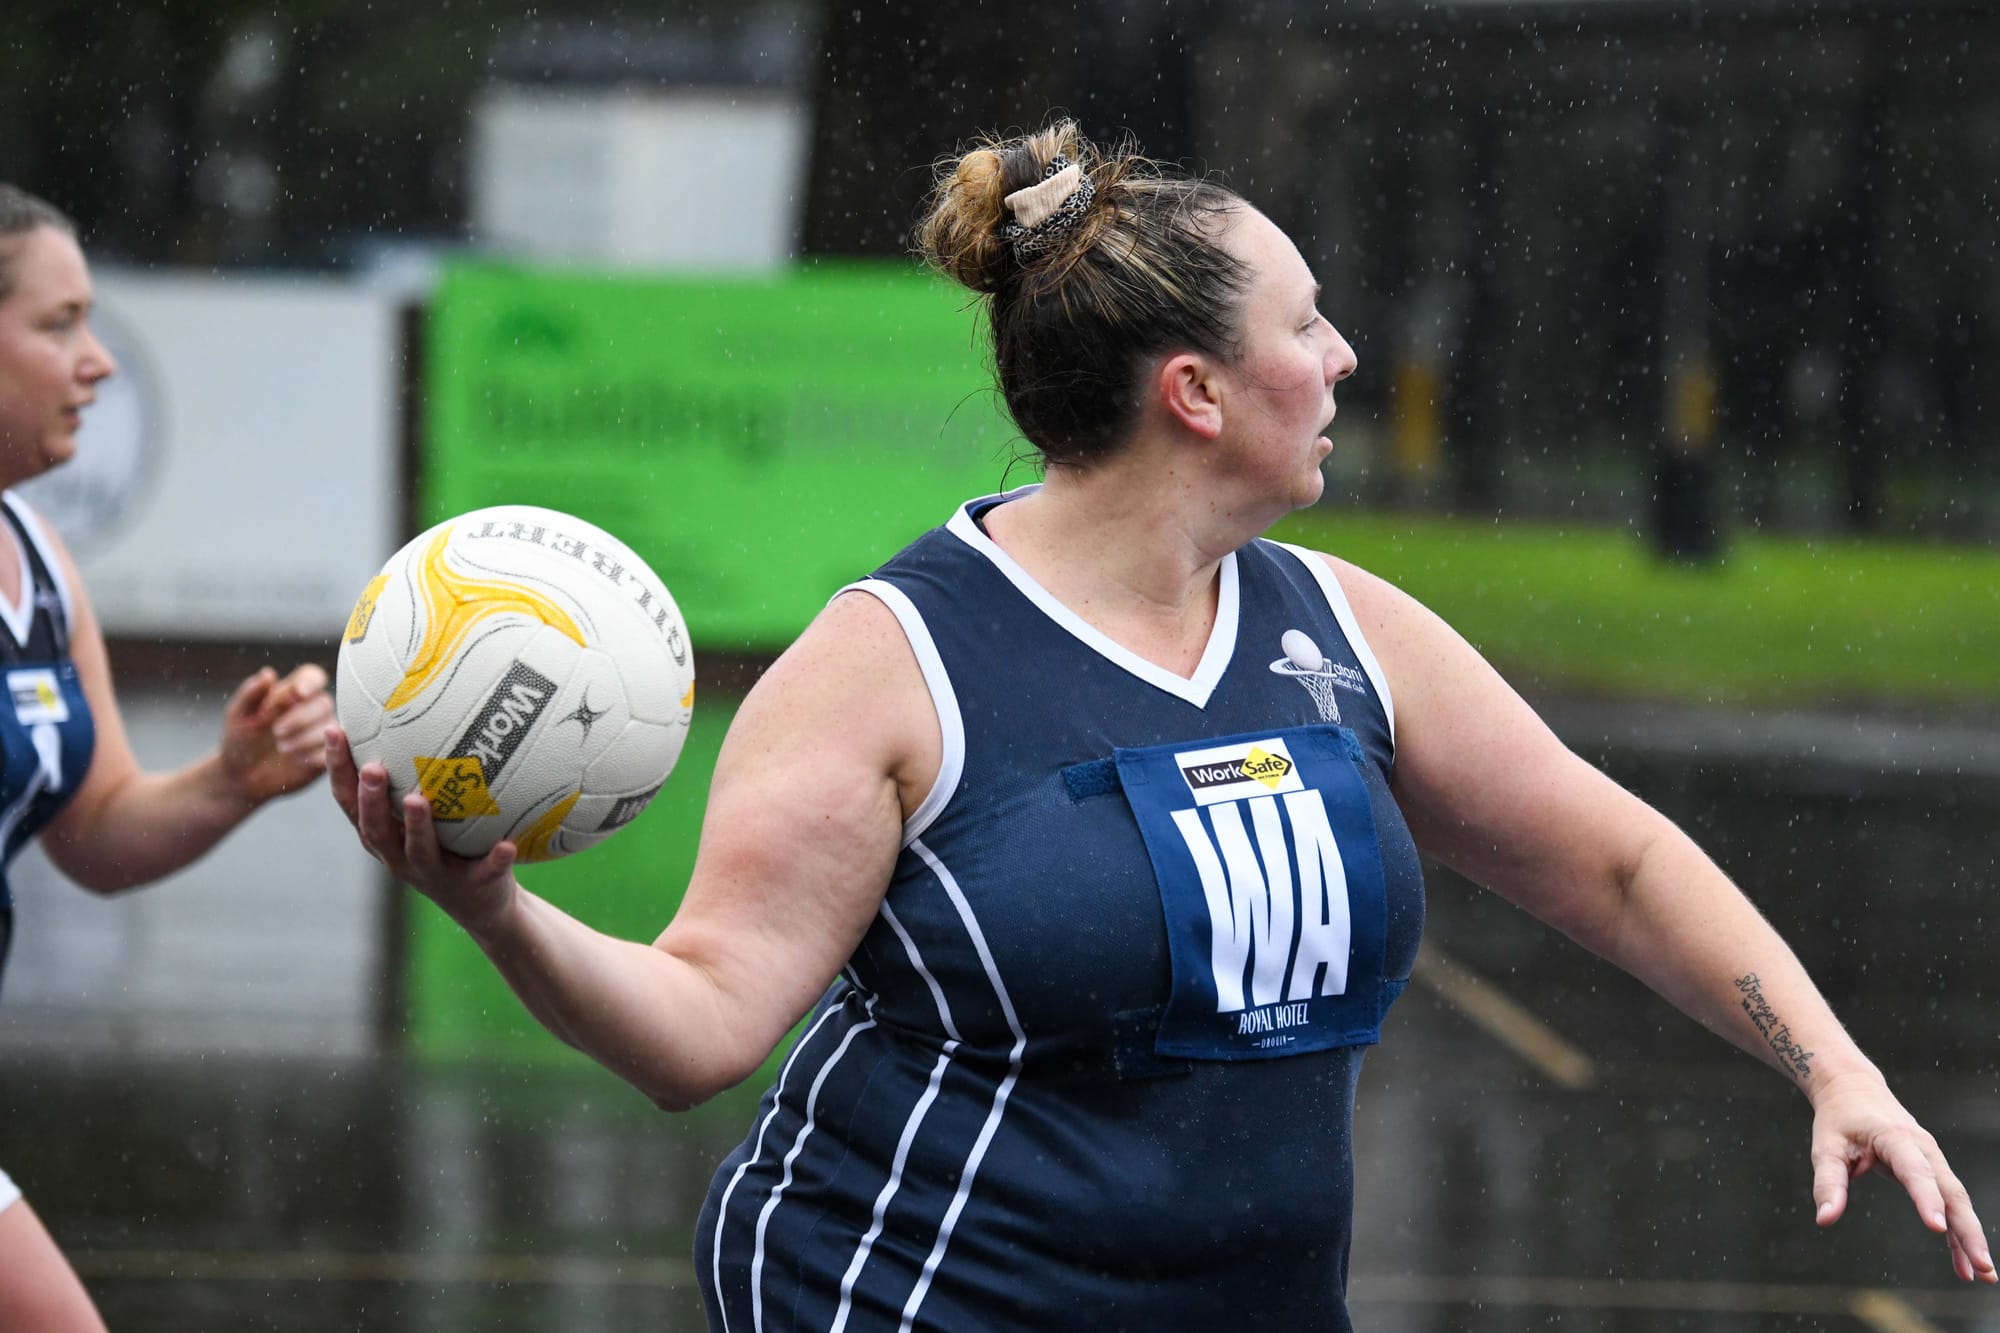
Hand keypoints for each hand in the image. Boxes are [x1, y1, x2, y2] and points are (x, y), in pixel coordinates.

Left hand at [219, 664, 333, 802]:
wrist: (241, 775)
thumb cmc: (240, 740)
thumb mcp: (238, 715)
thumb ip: (251, 693)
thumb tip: (268, 673)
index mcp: (291, 693)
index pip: (312, 676)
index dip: (310, 682)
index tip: (298, 694)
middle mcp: (311, 709)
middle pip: (324, 702)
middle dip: (301, 716)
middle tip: (276, 731)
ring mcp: (321, 733)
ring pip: (330, 727)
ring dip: (306, 737)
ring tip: (282, 748)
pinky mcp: (325, 756)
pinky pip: (332, 752)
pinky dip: (315, 754)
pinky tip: (296, 759)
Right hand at [325, 724, 518, 934]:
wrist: (484, 904)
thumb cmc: (451, 844)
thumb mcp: (430, 809)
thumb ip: (419, 772)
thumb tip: (422, 704)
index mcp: (384, 835)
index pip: (349, 801)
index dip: (338, 769)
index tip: (334, 729)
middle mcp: (400, 856)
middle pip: (375, 830)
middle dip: (371, 799)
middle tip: (373, 768)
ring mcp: (434, 875)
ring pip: (419, 851)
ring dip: (417, 825)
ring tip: (418, 799)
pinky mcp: (472, 887)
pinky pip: (484, 872)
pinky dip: (494, 860)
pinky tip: (507, 844)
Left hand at [1810, 1071, 1995, 1282]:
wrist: (1854, 1089)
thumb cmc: (1838, 1120)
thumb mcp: (1825, 1147)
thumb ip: (1828, 1182)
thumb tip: (1824, 1220)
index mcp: (1895, 1137)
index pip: (1915, 1170)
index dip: (1927, 1198)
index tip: (1938, 1228)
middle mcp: (1923, 1147)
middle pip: (1950, 1191)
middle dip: (1967, 1230)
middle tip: (1982, 1265)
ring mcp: (1933, 1159)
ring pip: (1958, 1201)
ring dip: (1972, 1237)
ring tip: (1984, 1274)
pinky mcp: (1933, 1170)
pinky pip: (1950, 1204)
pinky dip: (1958, 1232)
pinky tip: (1965, 1264)